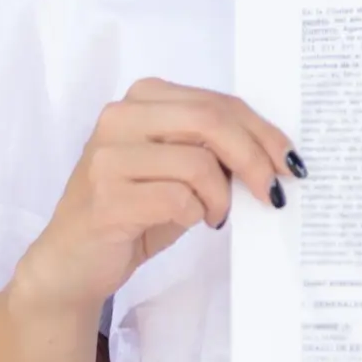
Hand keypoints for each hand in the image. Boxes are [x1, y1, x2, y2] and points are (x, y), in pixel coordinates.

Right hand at [10, 78, 302, 322]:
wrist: (72, 261)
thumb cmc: (131, 212)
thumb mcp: (175, 170)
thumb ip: (210, 149)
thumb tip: (272, 154)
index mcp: (140, 99)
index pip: (215, 102)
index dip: (261, 130)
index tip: (289, 161)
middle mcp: (119, 117)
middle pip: (210, 121)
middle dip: (254, 157)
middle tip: (273, 192)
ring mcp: (108, 156)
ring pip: (198, 162)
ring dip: (221, 196)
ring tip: (215, 215)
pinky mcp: (107, 197)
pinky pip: (179, 199)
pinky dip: (197, 214)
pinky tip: (192, 223)